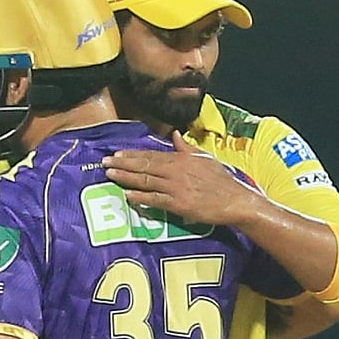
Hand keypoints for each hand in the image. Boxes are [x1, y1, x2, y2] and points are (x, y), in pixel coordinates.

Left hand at [102, 130, 263, 225]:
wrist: (234, 199)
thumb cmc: (221, 179)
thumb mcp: (205, 157)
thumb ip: (186, 147)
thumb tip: (175, 134)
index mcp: (181, 158)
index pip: (151, 155)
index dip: (132, 154)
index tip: (116, 153)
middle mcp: (175, 171)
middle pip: (144, 166)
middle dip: (123, 164)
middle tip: (105, 162)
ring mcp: (176, 187)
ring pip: (146, 181)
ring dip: (126, 178)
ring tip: (110, 175)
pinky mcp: (178, 204)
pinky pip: (155, 200)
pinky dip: (140, 197)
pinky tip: (127, 195)